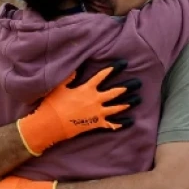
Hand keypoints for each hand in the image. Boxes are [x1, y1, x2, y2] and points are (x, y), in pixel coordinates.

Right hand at [15, 60, 141, 154]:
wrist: (51, 125)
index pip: (103, 76)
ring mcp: (98, 113)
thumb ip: (69, 78)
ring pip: (118, 107)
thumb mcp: (59, 88)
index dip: (113, 69)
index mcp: (87, 89)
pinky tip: (130, 121)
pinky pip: (113, 124)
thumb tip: (75, 69)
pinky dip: (122, 123)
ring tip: (137, 100)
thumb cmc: (53, 105)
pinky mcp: (96, 124)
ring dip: (128, 103)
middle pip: (116, 92)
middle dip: (128, 87)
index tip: (123, 64)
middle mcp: (96, 100)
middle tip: (138, 83)